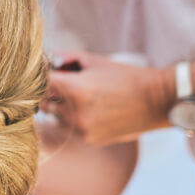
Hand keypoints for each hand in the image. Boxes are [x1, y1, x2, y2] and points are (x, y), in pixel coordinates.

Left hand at [40, 50, 172, 144]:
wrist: (156, 102)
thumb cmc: (127, 77)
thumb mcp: (97, 61)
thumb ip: (69, 58)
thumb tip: (51, 55)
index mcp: (75, 89)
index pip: (40, 84)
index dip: (38, 76)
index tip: (42, 71)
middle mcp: (75, 112)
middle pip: (42, 102)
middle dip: (46, 91)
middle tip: (55, 82)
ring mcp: (82, 128)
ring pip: (53, 117)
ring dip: (57, 106)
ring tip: (74, 95)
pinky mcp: (90, 139)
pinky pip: (69, 128)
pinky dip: (70, 118)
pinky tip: (86, 108)